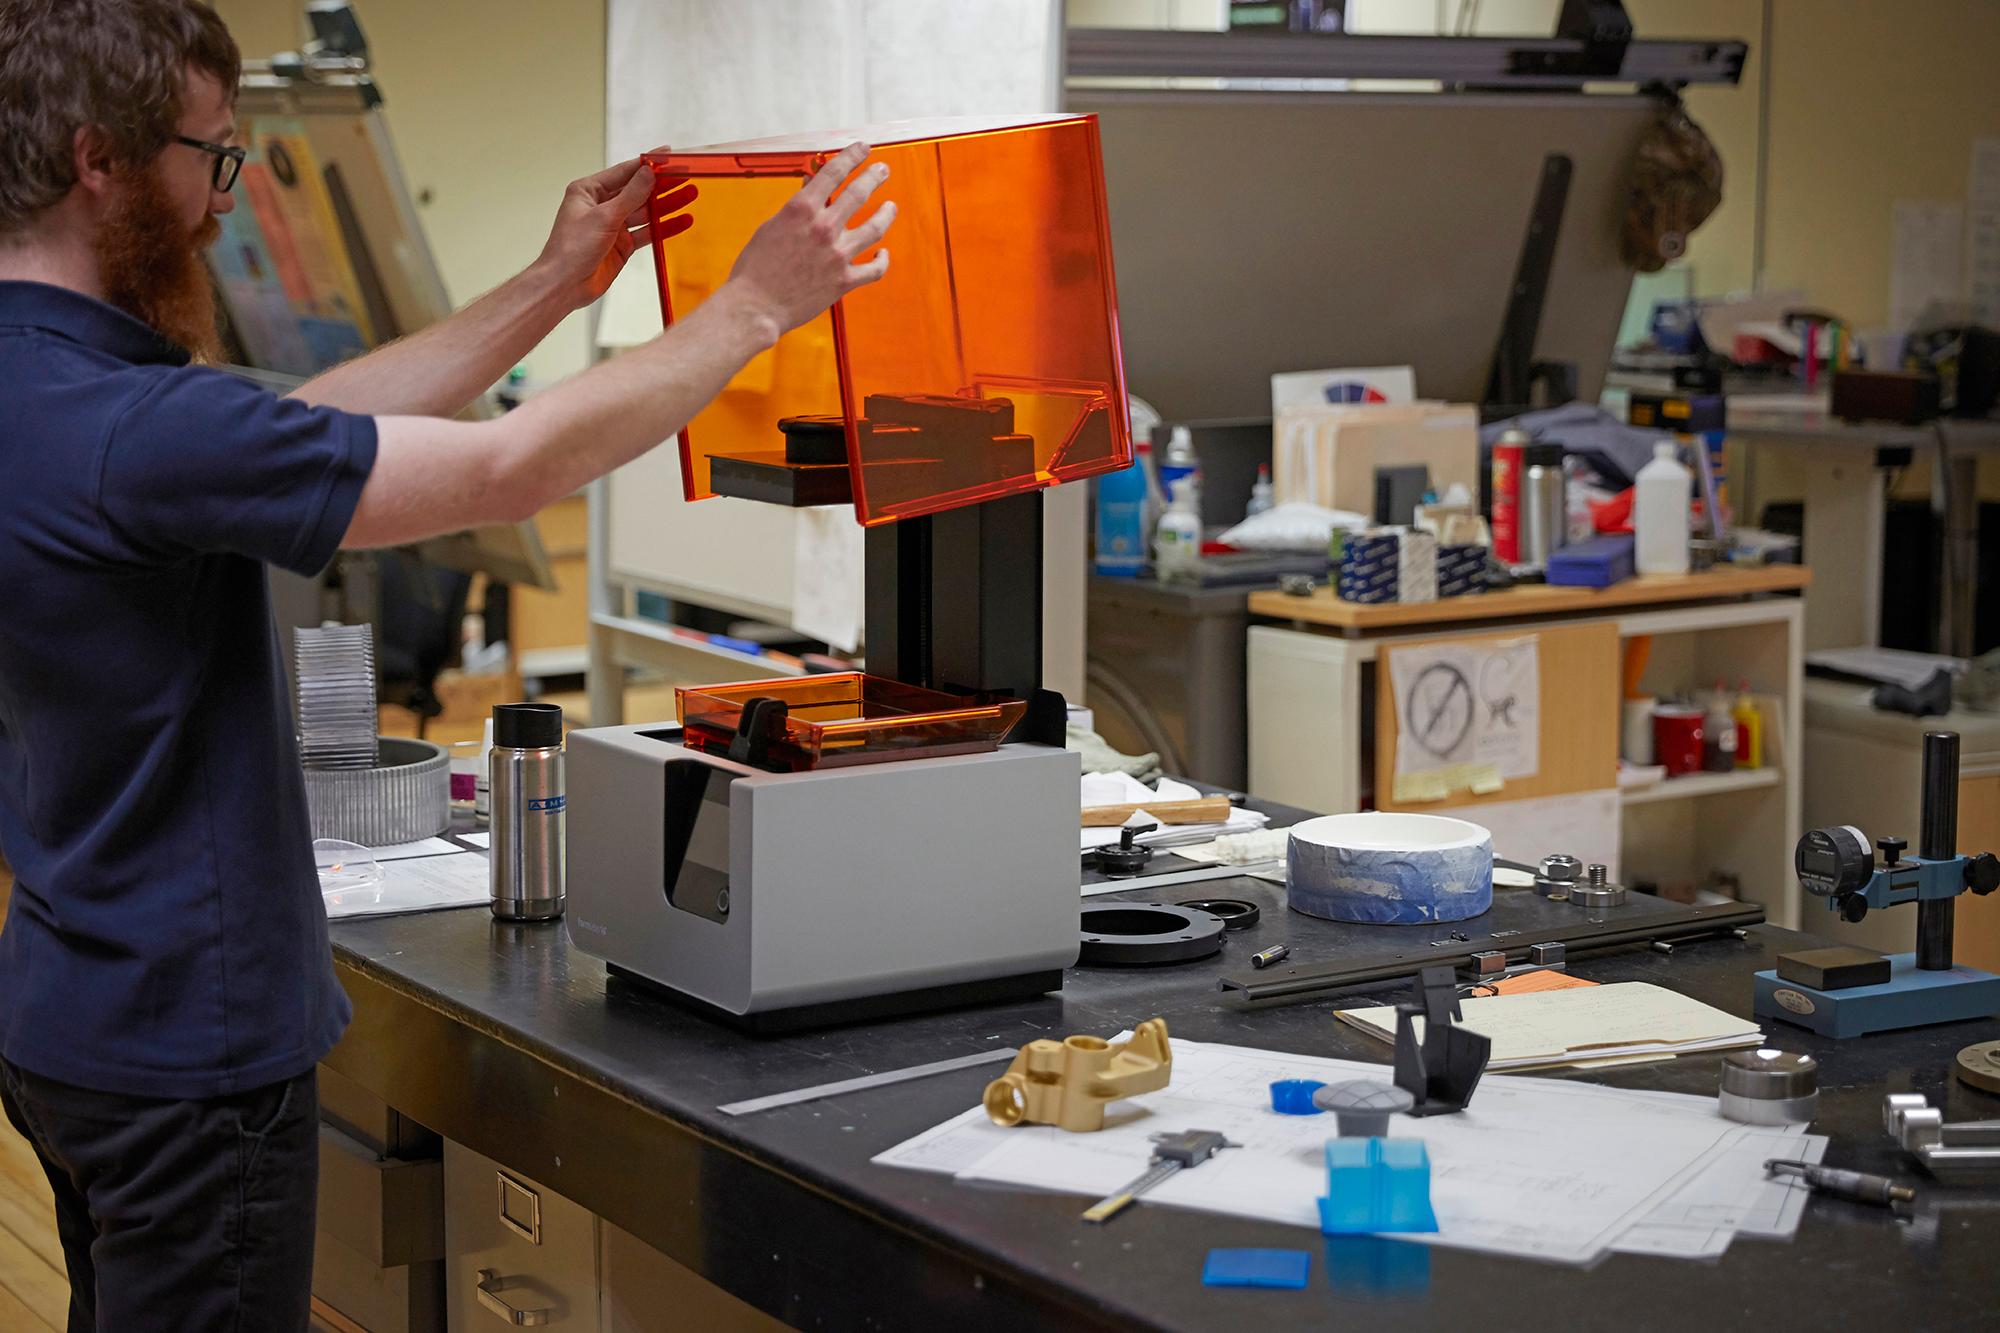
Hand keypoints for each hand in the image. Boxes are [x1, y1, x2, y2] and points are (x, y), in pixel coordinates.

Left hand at [534, 156, 697, 310]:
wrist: (564, 284)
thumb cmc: (572, 248)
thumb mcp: (604, 216)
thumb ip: (631, 195)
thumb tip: (649, 173)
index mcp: (589, 191)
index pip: (624, 172)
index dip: (648, 163)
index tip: (668, 155)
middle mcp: (601, 206)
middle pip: (638, 191)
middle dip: (662, 185)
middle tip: (686, 176)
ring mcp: (613, 226)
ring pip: (646, 212)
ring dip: (667, 205)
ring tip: (690, 194)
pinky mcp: (622, 245)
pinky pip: (647, 232)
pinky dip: (664, 228)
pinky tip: (682, 221)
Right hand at [722, 143, 894, 337]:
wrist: (755, 306)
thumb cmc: (756, 268)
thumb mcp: (771, 227)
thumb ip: (795, 207)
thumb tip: (810, 187)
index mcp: (802, 210)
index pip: (834, 172)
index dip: (852, 156)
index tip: (862, 148)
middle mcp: (823, 228)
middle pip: (859, 193)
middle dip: (874, 177)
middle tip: (883, 170)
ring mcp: (837, 255)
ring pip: (875, 227)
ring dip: (886, 214)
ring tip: (891, 207)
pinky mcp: (844, 281)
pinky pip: (874, 269)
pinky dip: (882, 260)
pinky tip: (883, 253)